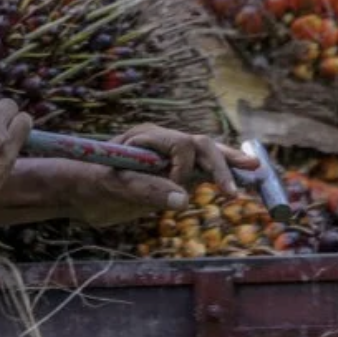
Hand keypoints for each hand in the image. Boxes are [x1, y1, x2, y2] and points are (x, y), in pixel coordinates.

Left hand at [49, 125, 260, 227]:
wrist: (81, 192)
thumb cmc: (91, 186)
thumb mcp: (113, 189)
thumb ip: (146, 191)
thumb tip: (183, 199)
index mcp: (144, 138)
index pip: (180, 145)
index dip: (184, 169)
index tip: (176, 192)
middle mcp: (160, 141)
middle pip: (201, 145)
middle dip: (221, 164)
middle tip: (233, 190)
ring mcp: (169, 154)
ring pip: (208, 153)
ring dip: (230, 163)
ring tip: (256, 172)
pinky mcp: (174, 170)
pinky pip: (204, 167)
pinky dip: (223, 172)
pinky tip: (246, 177)